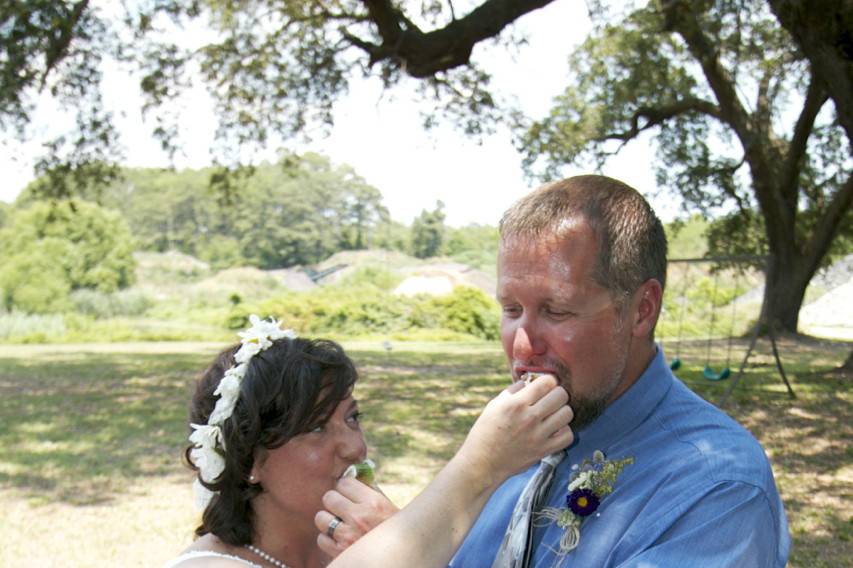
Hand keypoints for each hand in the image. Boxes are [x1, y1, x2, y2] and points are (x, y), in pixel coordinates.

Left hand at [315, 477, 399, 556]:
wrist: (396, 554)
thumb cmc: (391, 527)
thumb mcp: (386, 505)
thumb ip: (369, 489)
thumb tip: (351, 474)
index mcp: (373, 502)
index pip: (344, 483)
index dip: (344, 487)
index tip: (347, 492)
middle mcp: (359, 517)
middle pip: (329, 497)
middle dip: (334, 501)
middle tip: (340, 507)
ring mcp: (348, 536)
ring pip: (321, 518)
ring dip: (328, 520)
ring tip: (338, 523)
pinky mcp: (340, 553)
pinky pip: (321, 539)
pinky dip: (328, 539)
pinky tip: (338, 538)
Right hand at [457, 375, 572, 486]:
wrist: (483, 462)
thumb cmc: (486, 431)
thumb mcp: (495, 404)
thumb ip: (514, 390)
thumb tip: (531, 381)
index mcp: (516, 403)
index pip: (547, 382)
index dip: (548, 380)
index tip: (545, 385)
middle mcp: (529, 418)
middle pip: (561, 395)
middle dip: (556, 393)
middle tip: (549, 398)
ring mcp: (538, 435)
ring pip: (567, 413)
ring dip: (561, 411)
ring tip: (552, 414)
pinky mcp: (544, 450)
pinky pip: (568, 436)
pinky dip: (564, 431)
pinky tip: (554, 429)